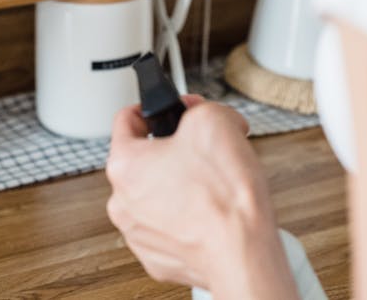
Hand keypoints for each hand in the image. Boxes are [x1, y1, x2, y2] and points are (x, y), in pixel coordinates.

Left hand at [106, 97, 286, 294]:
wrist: (244, 252)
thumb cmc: (224, 196)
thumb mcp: (213, 119)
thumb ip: (196, 107)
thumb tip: (195, 112)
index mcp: (125, 165)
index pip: (127, 118)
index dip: (155, 109)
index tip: (171, 113)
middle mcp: (122, 202)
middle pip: (143, 158)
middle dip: (173, 148)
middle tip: (202, 149)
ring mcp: (139, 234)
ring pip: (155, 192)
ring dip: (178, 182)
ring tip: (210, 183)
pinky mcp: (158, 258)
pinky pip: (167, 223)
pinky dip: (185, 214)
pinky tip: (209, 210)